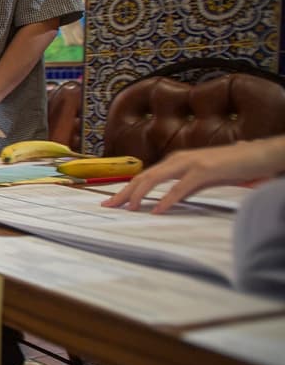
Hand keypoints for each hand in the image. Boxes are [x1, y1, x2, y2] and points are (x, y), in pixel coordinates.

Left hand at [102, 139, 284, 214]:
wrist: (256, 155)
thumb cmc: (230, 167)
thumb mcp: (202, 179)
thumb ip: (185, 187)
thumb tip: (170, 200)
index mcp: (175, 161)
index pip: (144, 176)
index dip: (126, 189)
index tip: (110, 202)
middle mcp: (177, 159)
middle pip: (143, 177)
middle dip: (123, 192)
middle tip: (108, 206)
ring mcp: (189, 163)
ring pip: (155, 178)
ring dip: (139, 194)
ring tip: (127, 208)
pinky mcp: (204, 170)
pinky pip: (180, 187)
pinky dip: (167, 199)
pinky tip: (157, 209)